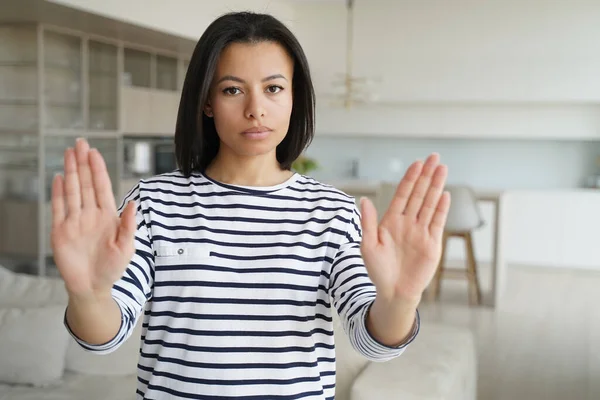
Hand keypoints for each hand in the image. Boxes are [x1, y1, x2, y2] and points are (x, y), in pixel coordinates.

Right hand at [51, 138, 136, 299]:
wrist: (92, 286)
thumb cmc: (112, 268)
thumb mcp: (127, 247)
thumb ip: (129, 225)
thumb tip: (134, 203)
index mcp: (108, 216)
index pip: (102, 187)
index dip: (98, 169)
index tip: (94, 152)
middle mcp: (90, 214)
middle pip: (86, 183)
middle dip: (83, 163)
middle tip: (80, 143)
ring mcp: (75, 221)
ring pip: (73, 191)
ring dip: (71, 172)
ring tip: (69, 153)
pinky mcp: (61, 231)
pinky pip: (59, 208)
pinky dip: (58, 192)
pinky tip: (60, 177)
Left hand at [360, 153, 449, 303]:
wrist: (393, 292)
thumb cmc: (378, 270)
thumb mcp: (368, 245)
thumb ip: (368, 222)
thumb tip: (363, 200)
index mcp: (391, 221)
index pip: (402, 194)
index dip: (410, 179)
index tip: (417, 163)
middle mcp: (407, 223)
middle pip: (418, 194)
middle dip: (426, 176)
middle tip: (434, 157)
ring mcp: (421, 232)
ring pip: (429, 204)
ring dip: (436, 187)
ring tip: (442, 169)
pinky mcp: (432, 243)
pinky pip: (437, 222)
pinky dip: (441, 208)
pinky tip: (445, 194)